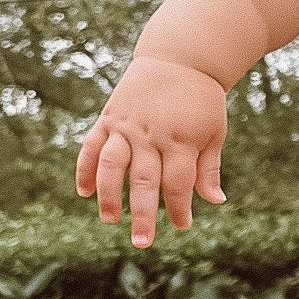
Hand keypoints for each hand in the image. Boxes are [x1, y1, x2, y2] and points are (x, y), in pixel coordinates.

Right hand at [76, 57, 228, 245]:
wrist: (181, 56)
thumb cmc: (202, 99)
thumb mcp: (214, 132)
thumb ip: (208, 167)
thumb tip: (214, 201)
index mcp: (180, 140)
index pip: (177, 184)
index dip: (179, 208)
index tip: (182, 226)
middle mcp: (150, 135)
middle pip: (144, 181)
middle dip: (142, 214)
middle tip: (142, 242)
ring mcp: (126, 126)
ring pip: (112, 165)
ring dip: (108, 195)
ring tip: (110, 219)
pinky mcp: (109, 117)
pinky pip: (92, 145)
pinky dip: (85, 168)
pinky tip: (84, 192)